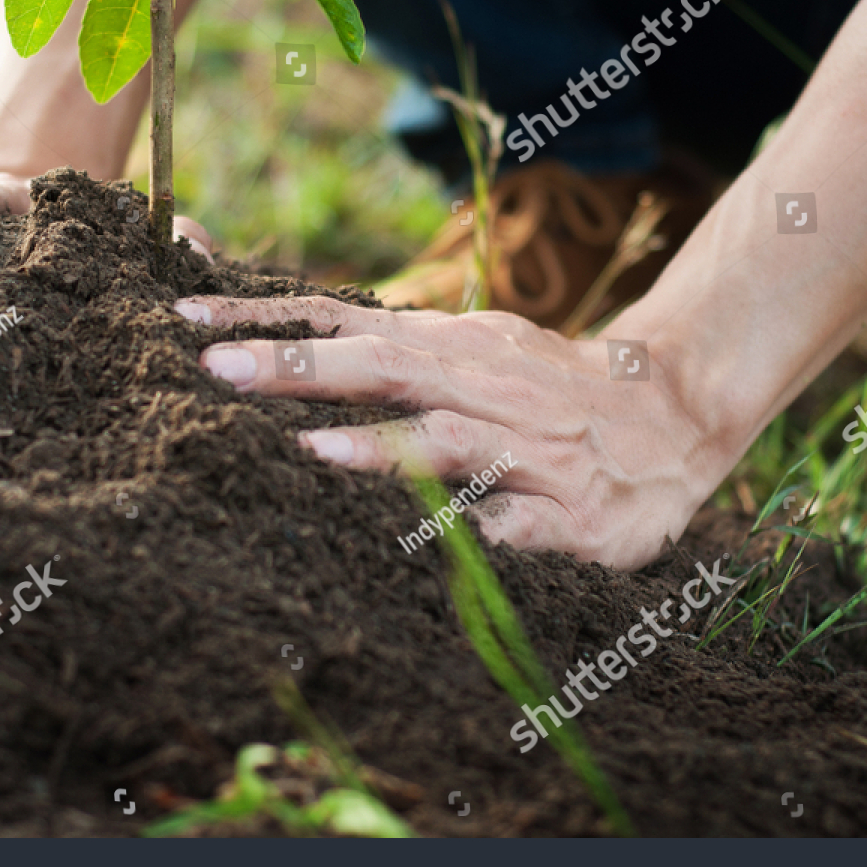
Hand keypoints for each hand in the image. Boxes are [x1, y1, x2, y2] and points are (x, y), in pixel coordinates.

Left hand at [172, 295, 732, 571]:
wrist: (678, 410)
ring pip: (450, 443)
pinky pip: (527, 527)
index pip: (344, 321)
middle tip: (218, 371)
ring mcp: (529, 450)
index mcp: (450, 348)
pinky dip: (493, 533)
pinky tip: (459, 549)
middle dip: (300, 369)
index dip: (267, 318)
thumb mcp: (468, 345)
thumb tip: (288, 326)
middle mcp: (482, 387)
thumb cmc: (545, 384)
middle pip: (385, 369)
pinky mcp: (575, 514)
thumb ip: (385, 342)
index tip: (188, 318)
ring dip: (383, 450)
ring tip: (314, 455)